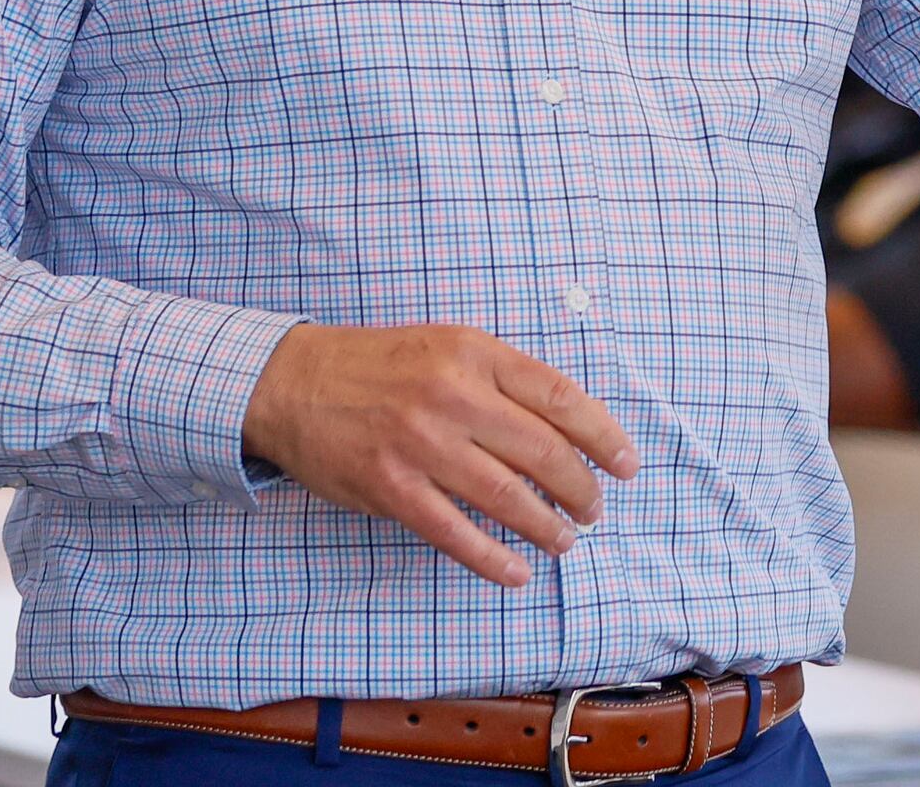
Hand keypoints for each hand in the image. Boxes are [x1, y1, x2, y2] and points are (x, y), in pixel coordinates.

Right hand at [242, 323, 639, 586]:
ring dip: (546, 526)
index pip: (561, 397)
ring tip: (565, 540)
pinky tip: (516, 571)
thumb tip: (568, 430)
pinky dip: (493, 559)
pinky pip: (455, 533)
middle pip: (543, 451)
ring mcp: (420, 444)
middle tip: (595, 509)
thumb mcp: (449, 346)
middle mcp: (452, 395)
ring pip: (507, 496)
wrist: (292, 382)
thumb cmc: (381, 366)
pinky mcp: (390, 487)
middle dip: (581, 488)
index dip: (603, 436)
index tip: (627, 465)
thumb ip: (504, 380)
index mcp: (475, 352)